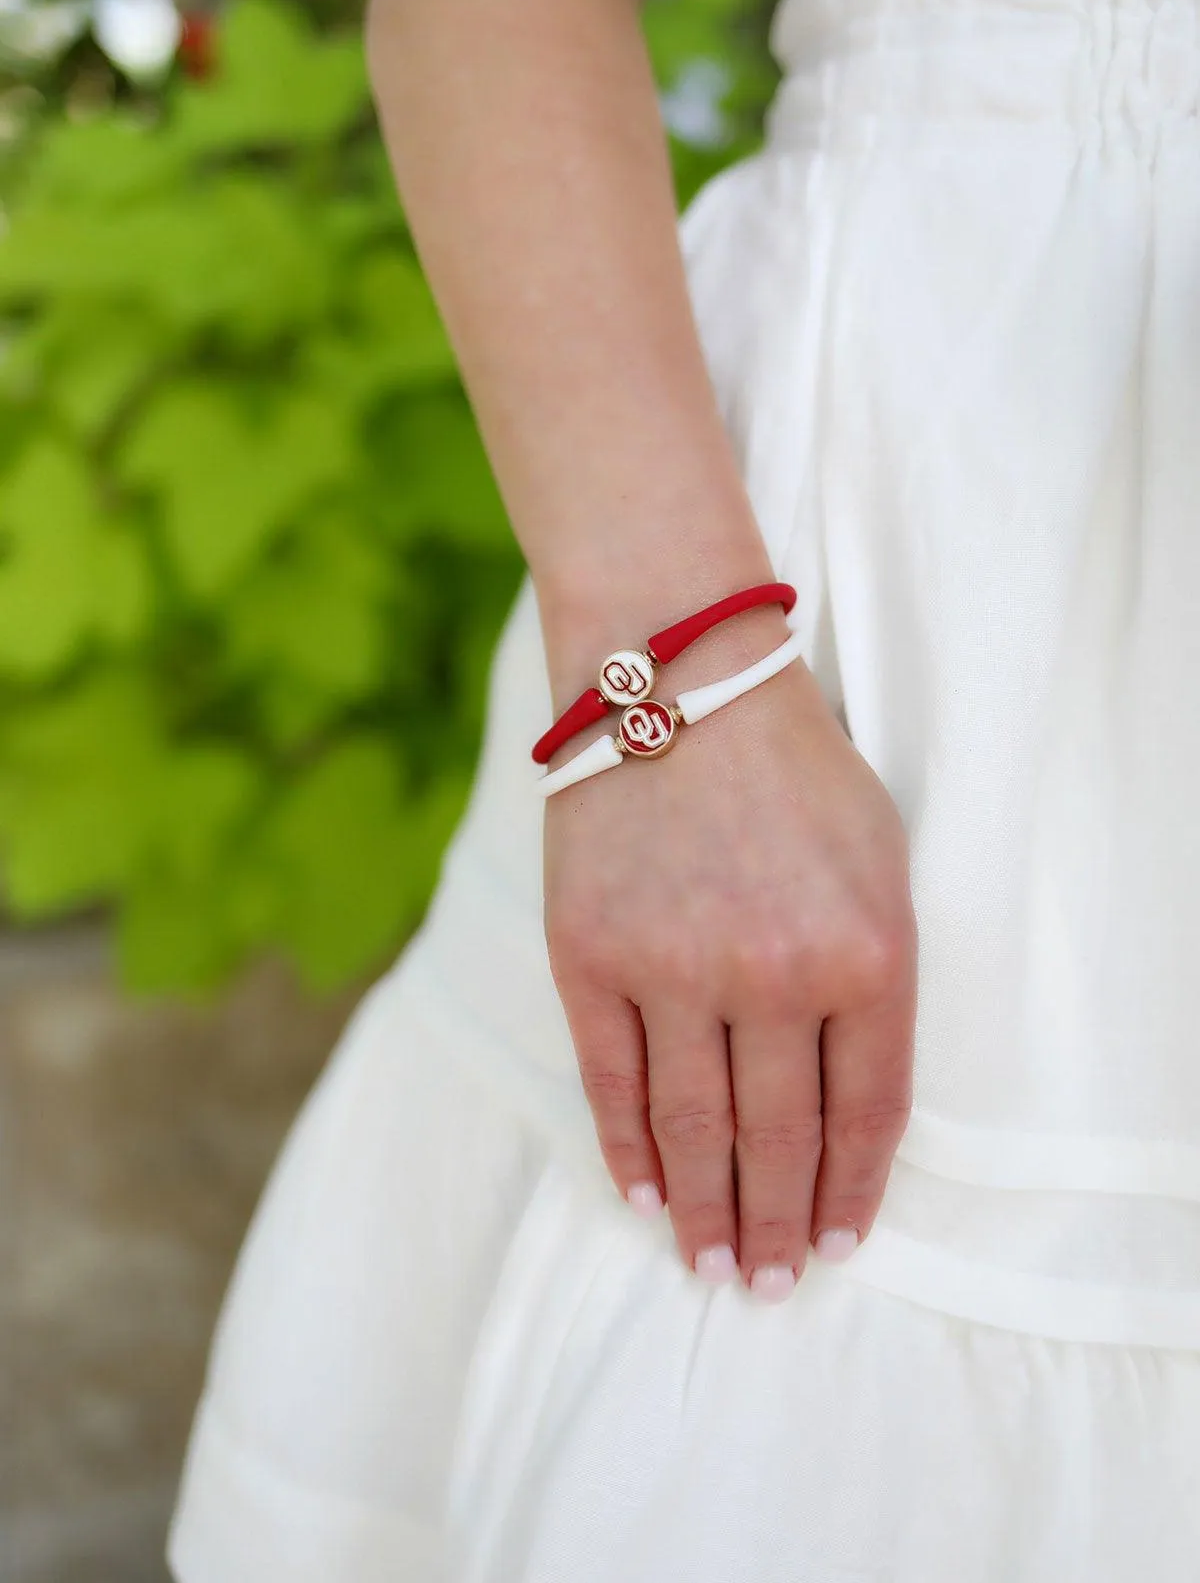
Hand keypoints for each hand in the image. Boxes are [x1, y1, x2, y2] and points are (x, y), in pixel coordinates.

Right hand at [543, 614, 916, 1300]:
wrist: (675, 679)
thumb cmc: (792, 768)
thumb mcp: (880, 860)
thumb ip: (876, 976)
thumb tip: (845, 1104)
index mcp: (867, 950)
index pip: (866, 1112)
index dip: (850, 1191)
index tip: (837, 1242)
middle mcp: (773, 972)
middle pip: (778, 1139)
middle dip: (775, 1225)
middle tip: (765, 1282)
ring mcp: (673, 966)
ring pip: (694, 1128)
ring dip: (703, 1209)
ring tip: (707, 1262)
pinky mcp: (588, 953)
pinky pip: (611, 1081)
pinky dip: (628, 1149)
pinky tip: (643, 1193)